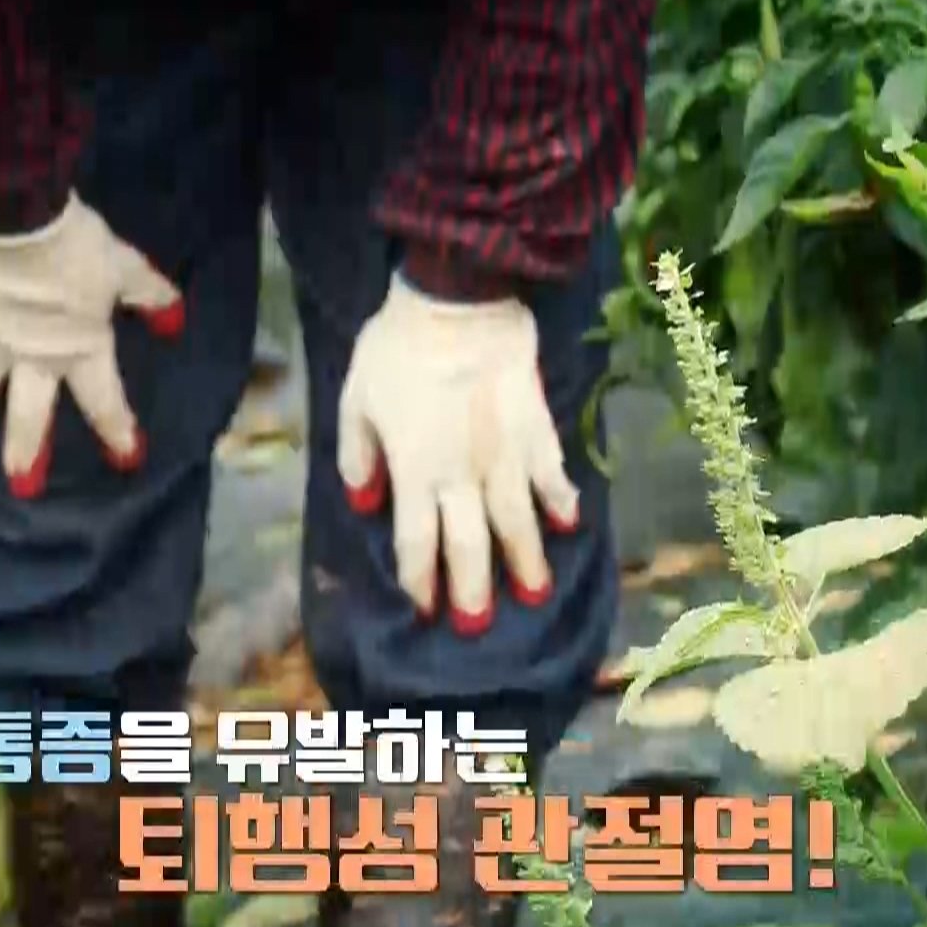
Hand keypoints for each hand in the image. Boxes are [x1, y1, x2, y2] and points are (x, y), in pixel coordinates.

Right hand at [0, 193, 183, 497]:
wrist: (16, 223)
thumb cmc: (79, 251)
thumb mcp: (125, 269)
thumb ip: (149, 297)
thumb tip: (175, 321)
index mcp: (79, 351)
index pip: (103, 402)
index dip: (116, 431)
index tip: (126, 460)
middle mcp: (33, 355)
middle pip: (29, 412)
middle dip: (25, 449)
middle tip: (20, 484)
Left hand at [337, 276, 580, 634]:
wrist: (458, 300)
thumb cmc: (396, 349)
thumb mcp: (355, 402)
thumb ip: (359, 457)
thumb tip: (363, 503)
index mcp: (416, 472)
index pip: (419, 543)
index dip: (421, 581)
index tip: (425, 609)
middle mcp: (464, 475)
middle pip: (471, 546)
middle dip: (474, 589)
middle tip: (478, 626)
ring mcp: (506, 454)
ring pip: (518, 521)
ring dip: (526, 560)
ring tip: (535, 594)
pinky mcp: (536, 426)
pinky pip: (552, 472)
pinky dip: (562, 499)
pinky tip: (570, 523)